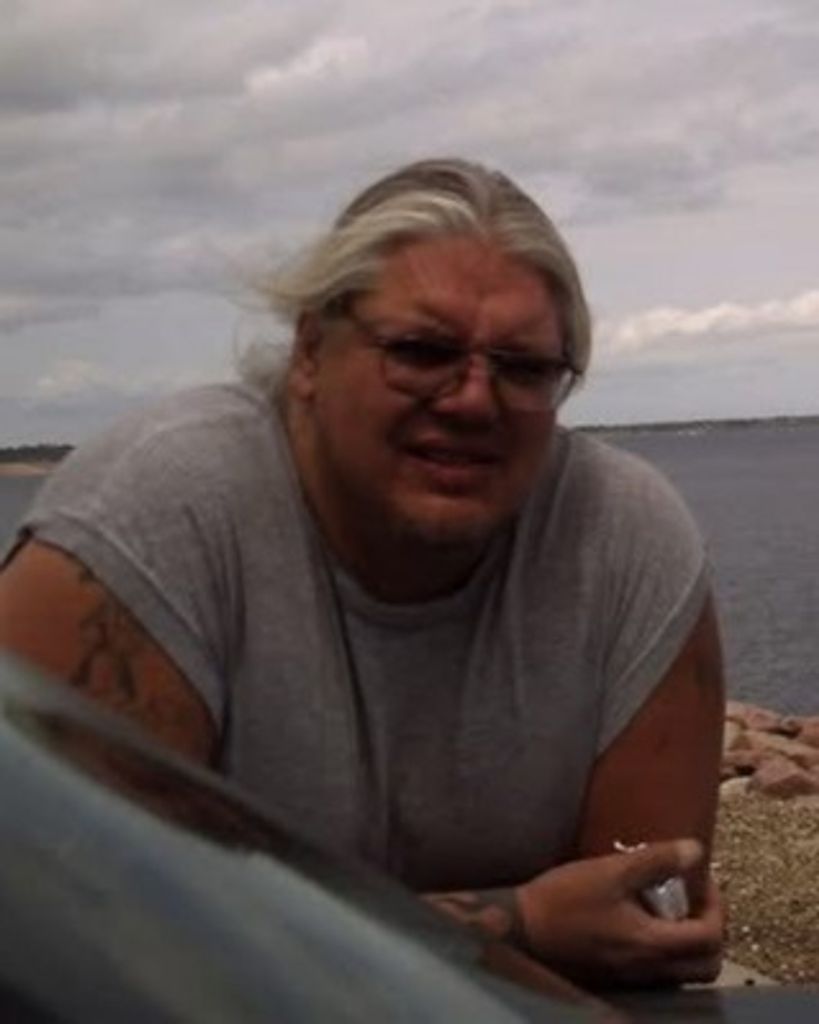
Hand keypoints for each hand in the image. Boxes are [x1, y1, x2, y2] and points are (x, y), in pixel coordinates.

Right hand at [517, 839, 723, 986]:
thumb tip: (696, 850)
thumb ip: (656, 861)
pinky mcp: (618, 978)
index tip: (701, 879)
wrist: (522, 930)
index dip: (717, 905)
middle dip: (712, 931)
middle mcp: (651, 970)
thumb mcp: (611, 871)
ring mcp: (635, 979)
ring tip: (670, 908)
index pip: (711, 936)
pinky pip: (662, 973)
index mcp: (653, 944)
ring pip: (686, 973)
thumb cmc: (565, 899)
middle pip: (708, 965)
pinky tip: (643, 922)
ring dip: (689, 942)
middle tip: (695, 900)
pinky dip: (667, 950)